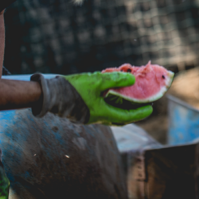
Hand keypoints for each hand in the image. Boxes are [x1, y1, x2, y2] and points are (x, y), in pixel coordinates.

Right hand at [31, 72, 152, 124]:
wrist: (48, 95)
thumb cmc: (72, 88)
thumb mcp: (97, 81)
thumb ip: (116, 80)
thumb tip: (132, 79)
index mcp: (102, 114)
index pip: (127, 117)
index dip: (140, 113)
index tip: (151, 109)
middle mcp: (96, 119)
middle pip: (120, 120)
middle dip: (132, 114)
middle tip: (142, 106)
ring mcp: (88, 117)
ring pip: (110, 117)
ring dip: (120, 110)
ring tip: (129, 100)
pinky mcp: (81, 113)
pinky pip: (101, 112)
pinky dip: (109, 106)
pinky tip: (110, 96)